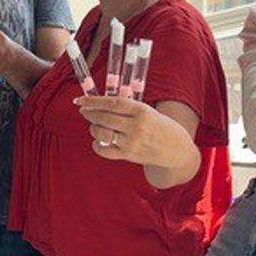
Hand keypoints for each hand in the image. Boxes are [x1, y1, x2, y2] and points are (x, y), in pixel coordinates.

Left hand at [73, 95, 189, 168]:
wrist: (176, 150)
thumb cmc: (160, 127)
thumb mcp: (148, 111)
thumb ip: (128, 107)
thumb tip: (103, 100)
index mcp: (142, 111)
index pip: (112, 103)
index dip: (93, 101)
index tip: (79, 100)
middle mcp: (136, 126)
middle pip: (104, 118)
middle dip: (90, 114)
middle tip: (83, 111)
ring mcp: (132, 142)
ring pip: (102, 133)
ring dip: (94, 128)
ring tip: (95, 126)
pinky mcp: (129, 155)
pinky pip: (105, 150)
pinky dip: (98, 145)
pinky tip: (99, 141)